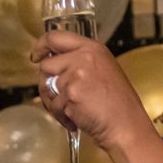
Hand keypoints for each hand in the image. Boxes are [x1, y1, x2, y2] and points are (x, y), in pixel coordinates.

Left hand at [30, 31, 154, 152]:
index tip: (36, 55)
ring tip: (72, 111)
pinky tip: (76, 120)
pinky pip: (54, 104)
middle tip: (58, 97)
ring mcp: (76, 74)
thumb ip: (80, 61)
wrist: (126, 125)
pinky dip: (61, 116)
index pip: (56, 37)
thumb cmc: (118, 105)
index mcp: (92, 48)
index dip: (41, 46)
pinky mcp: (70, 93)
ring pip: (47, 86)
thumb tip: (54, 63)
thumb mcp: (103, 70)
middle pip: (46, 64)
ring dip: (55, 103)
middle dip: (47, 83)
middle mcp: (84, 57)